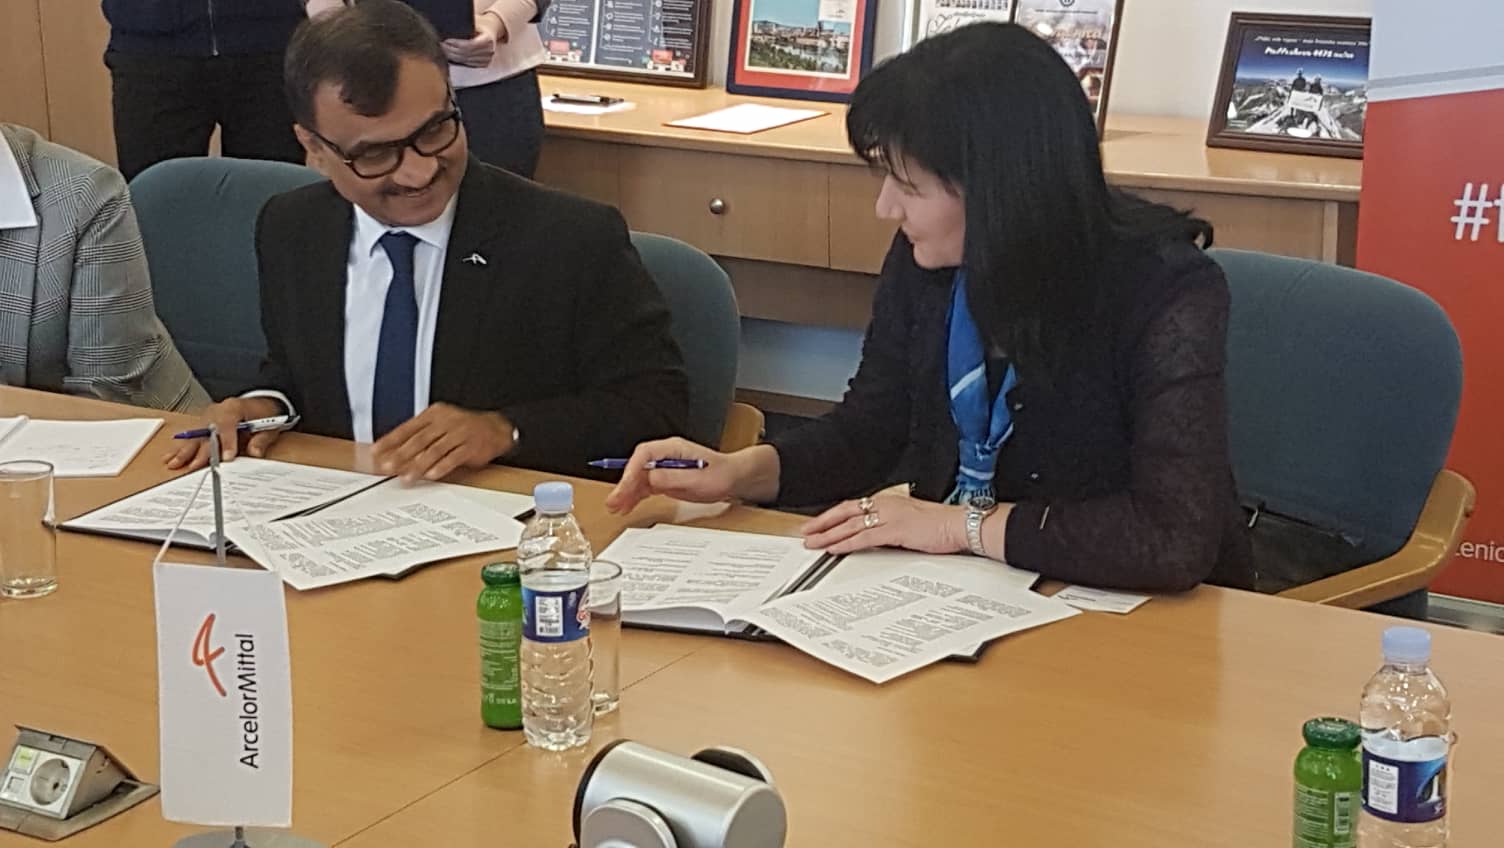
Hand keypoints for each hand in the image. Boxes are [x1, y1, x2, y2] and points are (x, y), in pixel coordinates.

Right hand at [162, 397, 284, 470]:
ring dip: (184, 450)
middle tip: (194, 466)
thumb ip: (261, 440)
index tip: (227, 457)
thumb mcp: (269, 426)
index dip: (227, 441)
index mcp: (234, 407)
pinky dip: (180, 447)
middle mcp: (217, 411)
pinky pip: (190, 436)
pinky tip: (170, 456)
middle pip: (206, 431)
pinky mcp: (202, 423)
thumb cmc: (263, 415)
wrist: (259, 403)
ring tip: (174, 463)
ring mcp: (207, 417)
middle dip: (201, 450)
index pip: (228, 424)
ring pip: (194, 435)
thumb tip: (255, 452)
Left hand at [370, 403, 514, 481]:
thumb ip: (419, 436)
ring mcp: (460, 432)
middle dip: (401, 455)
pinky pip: (454, 457)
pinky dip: (442, 466)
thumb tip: (393, 453)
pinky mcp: (472, 445)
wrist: (496, 429)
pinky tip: (432, 475)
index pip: (407, 428)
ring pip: (435, 449)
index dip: (390, 441)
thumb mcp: (440, 425)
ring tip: (407, 476)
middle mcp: (445, 421)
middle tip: (388, 466)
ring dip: (419, 465)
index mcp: (433, 414)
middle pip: (419, 439)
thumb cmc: (463, 429)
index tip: (377, 452)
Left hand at [441, 13, 502, 66]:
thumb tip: (450, 30)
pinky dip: (458, 61)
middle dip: (451, 50)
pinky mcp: (484, 64)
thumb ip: (466, 27)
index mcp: (488, 40)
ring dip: (452, 56)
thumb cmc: (480, 26)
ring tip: (444, 50)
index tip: (446, 40)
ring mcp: (487, 59)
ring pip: (465, 60)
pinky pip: (468, 64)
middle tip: (441, 45)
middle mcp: (489, 51)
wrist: (491, 33)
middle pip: (466, 54)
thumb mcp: (475, 23)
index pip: (470, 45)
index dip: (456, 44)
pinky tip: (450, 56)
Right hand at [605, 438, 774, 513]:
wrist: (734, 479)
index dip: (631, 471)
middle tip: (614, 502)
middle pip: (637, 466)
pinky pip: (646, 486)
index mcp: (673, 448)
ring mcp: (665, 467)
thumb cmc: (721, 475)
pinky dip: (636, 496)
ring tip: (615, 507)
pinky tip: (627, 506)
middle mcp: (666, 455)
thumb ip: (672, 477)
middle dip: (625, 484)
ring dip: (627, 492)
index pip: (644, 454)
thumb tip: (649, 477)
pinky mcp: (666, 478)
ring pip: (639, 478)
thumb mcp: (697, 479)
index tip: (625, 486)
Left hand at [799, 493, 968, 554]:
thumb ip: (892, 524)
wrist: (960, 524)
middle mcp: (885, 505)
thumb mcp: (911, 520)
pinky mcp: (896, 530)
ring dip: (829, 535)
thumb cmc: (941, 524)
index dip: (833, 515)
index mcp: (889, 501)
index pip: (853, 507)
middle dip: (822, 523)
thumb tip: (877, 535)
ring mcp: (890, 516)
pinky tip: (834, 548)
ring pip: (850, 525)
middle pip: (845, 512)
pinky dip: (847, 543)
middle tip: (805, 533)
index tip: (818, 524)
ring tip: (813, 543)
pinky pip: (865, 537)